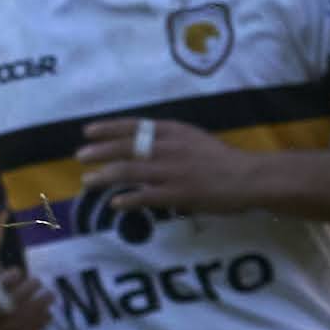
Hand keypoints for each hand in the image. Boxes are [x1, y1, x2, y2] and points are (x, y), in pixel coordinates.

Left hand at [75, 112, 258, 220]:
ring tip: (87, 181)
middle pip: (125, 147)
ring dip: (104, 176)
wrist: (249, 177)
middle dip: (99, 152)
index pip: (133, 125)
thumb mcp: (193, 140)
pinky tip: (114, 204)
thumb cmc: (221, 159)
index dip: (108, 128)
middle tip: (80, 156)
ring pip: (129, 172)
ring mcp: (171, 171)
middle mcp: (168, 147)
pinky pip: (145, 197)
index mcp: (173, 131)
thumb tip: (141, 148)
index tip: (88, 131)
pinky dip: (127, 200)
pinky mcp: (177, 193)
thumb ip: (167, 142)